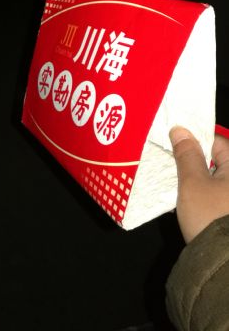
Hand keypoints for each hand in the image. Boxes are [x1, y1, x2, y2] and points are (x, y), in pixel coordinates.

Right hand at [169, 126, 228, 242]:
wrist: (223, 263)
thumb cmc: (209, 215)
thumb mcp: (192, 182)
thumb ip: (186, 154)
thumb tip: (180, 129)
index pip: (217, 142)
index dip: (194, 139)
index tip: (173, 141)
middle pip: (216, 161)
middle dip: (192, 160)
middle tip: (168, 159)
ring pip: (213, 180)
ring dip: (195, 179)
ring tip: (172, 180)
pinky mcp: (228, 216)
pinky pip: (215, 197)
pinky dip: (201, 196)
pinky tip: (185, 202)